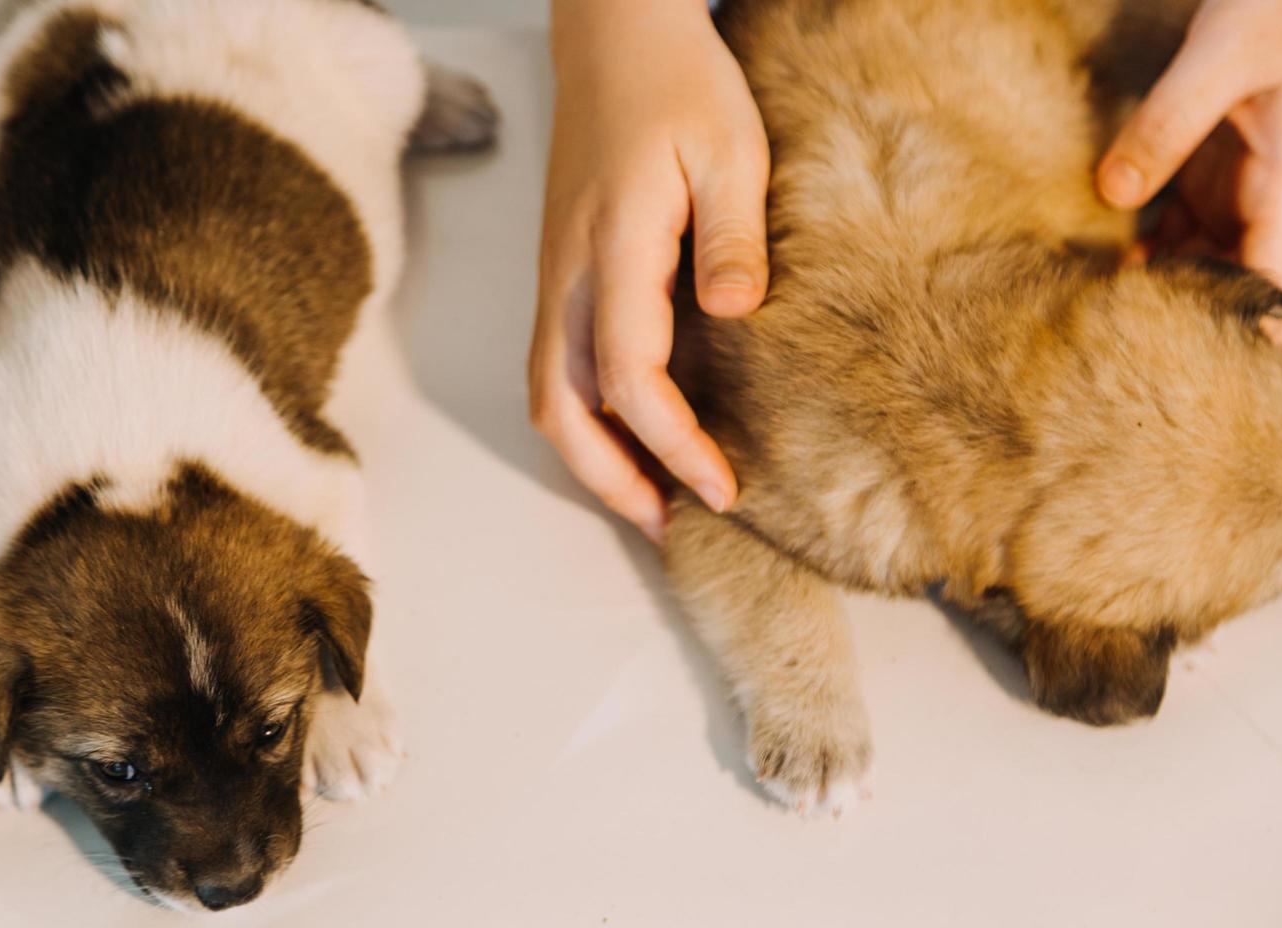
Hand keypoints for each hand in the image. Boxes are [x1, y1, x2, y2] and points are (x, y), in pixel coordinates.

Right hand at [529, 0, 768, 542]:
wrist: (612, 38)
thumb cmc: (677, 84)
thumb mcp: (729, 147)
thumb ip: (731, 234)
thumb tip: (733, 316)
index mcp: (613, 247)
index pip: (630, 378)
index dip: (673, 444)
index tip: (725, 488)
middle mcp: (567, 276)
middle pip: (560, 409)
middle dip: (612, 480)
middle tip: (673, 525)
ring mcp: (554, 279)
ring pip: (548, 396)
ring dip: (592, 458)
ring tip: (652, 497)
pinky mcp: (560, 277)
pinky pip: (557, 370)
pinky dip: (587, 421)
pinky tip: (633, 434)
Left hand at [1097, 0, 1281, 343]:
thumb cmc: (1272, 9)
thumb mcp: (1219, 55)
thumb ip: (1168, 122)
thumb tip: (1113, 194)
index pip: (1272, 286)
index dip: (1240, 336)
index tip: (1186, 372)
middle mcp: (1260, 205)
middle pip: (1226, 291)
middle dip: (1181, 328)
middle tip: (1110, 362)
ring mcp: (1228, 197)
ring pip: (1193, 271)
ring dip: (1150, 299)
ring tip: (1089, 332)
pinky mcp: (1201, 181)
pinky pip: (1170, 239)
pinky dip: (1136, 262)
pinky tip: (1089, 280)